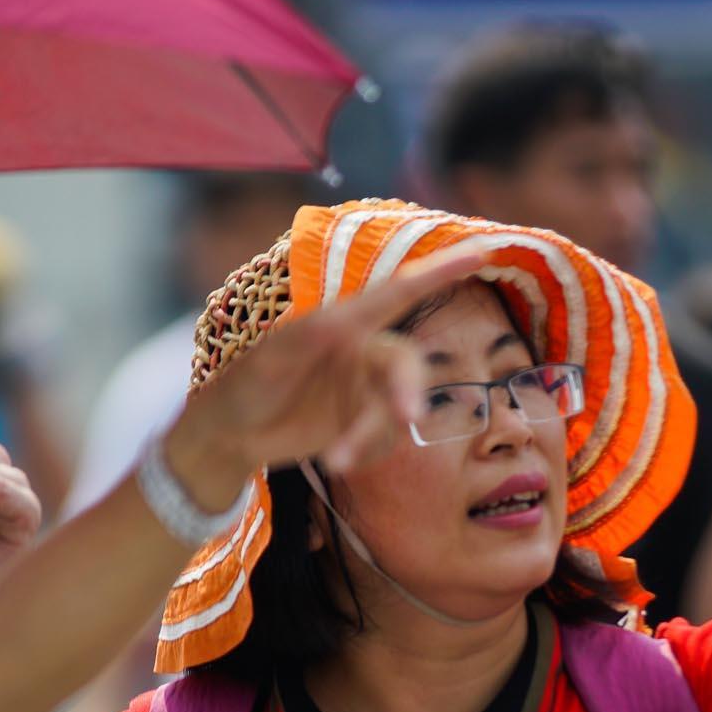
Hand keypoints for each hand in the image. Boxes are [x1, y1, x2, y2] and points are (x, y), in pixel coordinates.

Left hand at [169, 245, 488, 491]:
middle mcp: (362, 352)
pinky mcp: (362, 423)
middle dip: (408, 391)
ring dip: (374, 437)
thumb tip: (344, 324)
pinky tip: (336, 460)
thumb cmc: (244, 385)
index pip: (398, 292)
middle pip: (406, 365)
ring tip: (334, 461)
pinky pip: (385, 438)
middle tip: (408, 418)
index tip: (482, 250)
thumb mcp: (271, 358)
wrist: (229, 435)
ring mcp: (364, 389)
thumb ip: (309, 339)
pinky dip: (367, 451)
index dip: (440, 271)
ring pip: (396, 410)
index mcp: (343, 323)